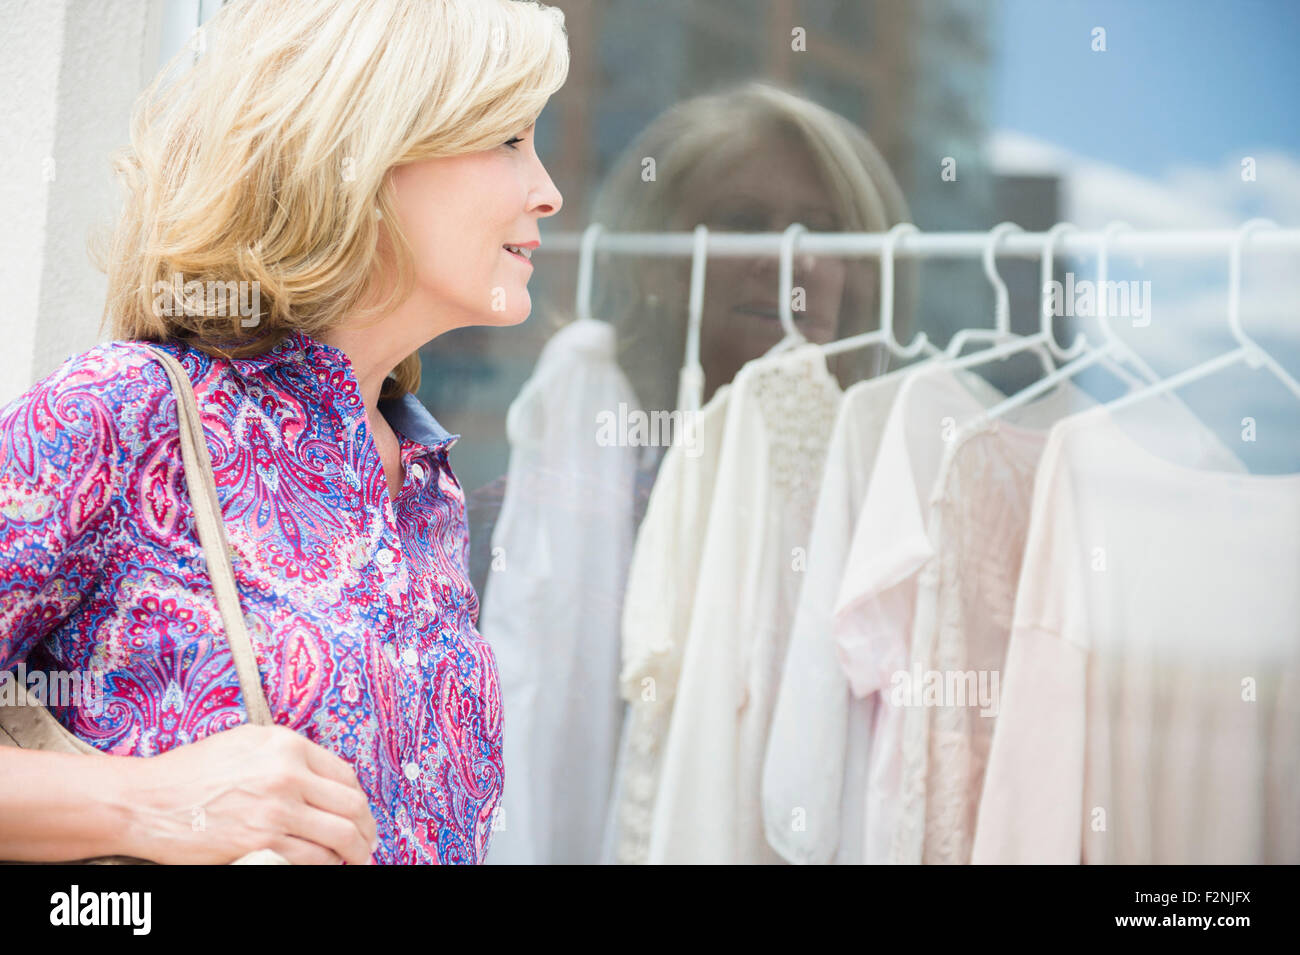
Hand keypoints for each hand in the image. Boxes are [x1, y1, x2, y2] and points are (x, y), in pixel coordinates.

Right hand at [118, 724, 378, 864]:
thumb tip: (325, 779)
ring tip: (355, 859)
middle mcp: (287, 775)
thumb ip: (287, 754)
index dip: (359, 799)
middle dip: (366, 829)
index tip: (361, 814)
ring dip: (353, 852)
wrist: (146, 801)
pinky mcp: (261, 845)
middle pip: (351, 807)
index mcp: (286, 745)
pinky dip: (325, 865)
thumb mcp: (246, 742)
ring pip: (338, 837)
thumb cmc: (191, 772)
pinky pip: (312, 860)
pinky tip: (326, 866)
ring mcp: (276, 812)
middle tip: (368, 842)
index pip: (345, 775)